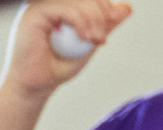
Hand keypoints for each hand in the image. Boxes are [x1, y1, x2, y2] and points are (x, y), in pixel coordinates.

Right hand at [6, 0, 132, 96]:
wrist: (35, 87)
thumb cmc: (56, 67)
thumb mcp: (88, 43)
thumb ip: (104, 25)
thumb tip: (127, 8)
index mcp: (59, 5)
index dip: (103, 5)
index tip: (108, 28)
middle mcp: (49, 2)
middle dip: (101, 12)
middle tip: (103, 37)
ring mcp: (40, 5)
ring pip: (76, 0)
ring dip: (94, 19)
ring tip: (97, 40)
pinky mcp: (34, 14)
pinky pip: (65, 9)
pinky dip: (80, 22)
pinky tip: (85, 38)